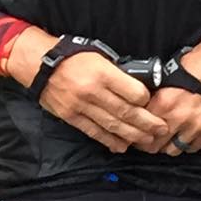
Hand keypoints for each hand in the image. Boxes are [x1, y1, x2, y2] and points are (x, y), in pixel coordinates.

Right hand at [6, 27, 168, 152]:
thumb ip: (116, 72)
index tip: (152, 104)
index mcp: (102, 72)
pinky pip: (94, 132)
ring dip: (133, 135)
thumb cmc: (71, 56)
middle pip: (126, 112)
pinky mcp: (72, 117)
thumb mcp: (97, 55)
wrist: (39, 64)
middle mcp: (92, 91)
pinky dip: (110, 141)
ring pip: (112, 125)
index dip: (145, 100)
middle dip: (147, 123)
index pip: (132, 92)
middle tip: (161, 129)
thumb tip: (137, 87)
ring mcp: (81, 106)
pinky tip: (122, 146)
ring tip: (147, 140)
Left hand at [141, 34, 200, 155]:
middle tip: (149, 139)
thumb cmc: (195, 65)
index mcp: (165, 102)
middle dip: (150, 143)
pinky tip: (184, 135)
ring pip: (173, 150)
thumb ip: (155, 97)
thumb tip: (143, 109)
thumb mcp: (166, 77)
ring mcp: (197, 126)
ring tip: (167, 138)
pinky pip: (193, 148)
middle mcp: (180, 117)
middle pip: (155, 146)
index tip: (137, 132)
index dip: (137, 131)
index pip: (142, 129)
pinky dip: (187, 144)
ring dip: (168, 145)